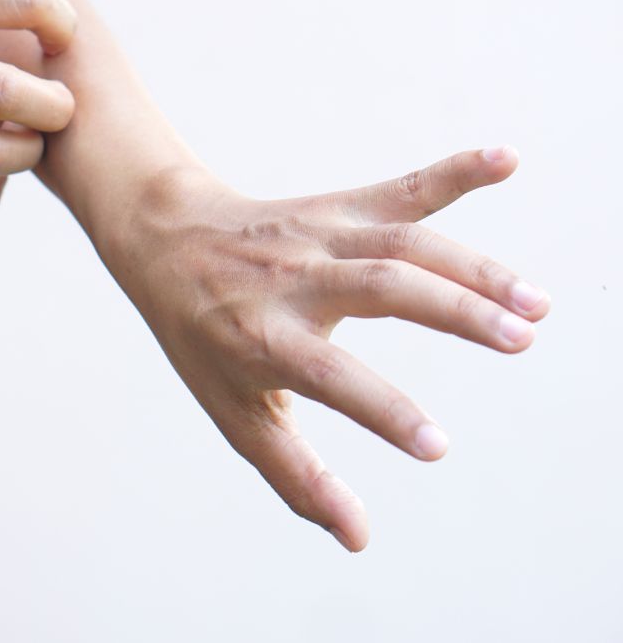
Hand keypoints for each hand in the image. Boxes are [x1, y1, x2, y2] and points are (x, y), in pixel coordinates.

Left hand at [103, 146, 549, 550]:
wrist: (164, 241)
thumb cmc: (201, 338)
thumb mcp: (233, 411)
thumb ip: (295, 475)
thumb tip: (358, 539)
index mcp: (263, 337)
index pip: (330, 375)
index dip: (381, 410)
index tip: (437, 445)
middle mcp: (293, 281)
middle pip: (382, 288)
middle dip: (454, 312)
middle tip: (522, 340)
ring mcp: (318, 238)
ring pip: (402, 244)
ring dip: (473, 267)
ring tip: (535, 303)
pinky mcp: (336, 208)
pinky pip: (399, 191)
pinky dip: (453, 174)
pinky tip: (506, 160)